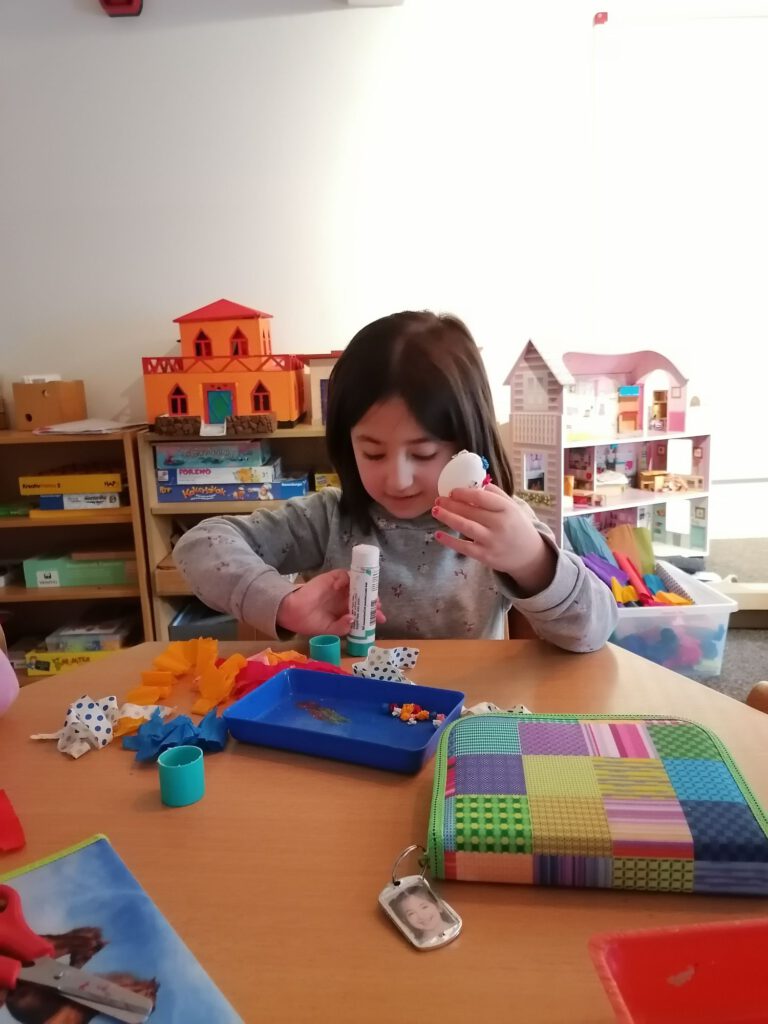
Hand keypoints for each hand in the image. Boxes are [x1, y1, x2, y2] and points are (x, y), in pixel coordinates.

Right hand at [277, 569, 386, 636]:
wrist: (292, 612)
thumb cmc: (309, 623)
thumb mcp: (328, 630)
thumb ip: (341, 628)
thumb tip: (353, 620)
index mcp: (345, 611)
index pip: (363, 610)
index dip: (373, 613)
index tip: (381, 619)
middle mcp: (344, 599)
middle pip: (363, 597)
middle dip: (372, 601)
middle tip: (377, 606)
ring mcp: (339, 588)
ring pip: (357, 585)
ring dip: (365, 589)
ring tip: (369, 596)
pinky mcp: (331, 579)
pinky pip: (344, 575)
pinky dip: (349, 578)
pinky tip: (352, 586)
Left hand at [432, 484, 555, 595]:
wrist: (529, 555)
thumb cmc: (516, 526)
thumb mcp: (512, 507)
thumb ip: (495, 494)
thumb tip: (474, 484)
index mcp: (506, 509)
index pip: (481, 497)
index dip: (463, 493)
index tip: (452, 491)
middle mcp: (499, 524)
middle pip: (470, 511)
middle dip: (451, 504)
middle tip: (438, 499)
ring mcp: (492, 541)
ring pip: (465, 527)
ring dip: (448, 517)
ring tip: (435, 510)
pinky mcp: (485, 556)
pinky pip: (464, 547)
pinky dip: (450, 541)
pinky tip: (438, 534)